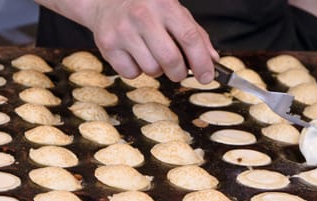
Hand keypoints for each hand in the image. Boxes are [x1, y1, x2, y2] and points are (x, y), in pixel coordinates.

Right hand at [83, 0, 218, 82]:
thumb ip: (194, 34)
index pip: (189, 37)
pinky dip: (136, 71)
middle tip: (178, 71)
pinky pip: (131, 74)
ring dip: (156, 70)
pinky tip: (134, 55)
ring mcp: (123, 31)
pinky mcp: (108, 45)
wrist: (105, 1)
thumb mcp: (173, 11)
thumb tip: (211, 60)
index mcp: (164, 4)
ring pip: (151, 70)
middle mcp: (143, 16)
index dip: (201, 61)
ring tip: (151, 55)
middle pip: (170, 59)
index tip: (207, 77)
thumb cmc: (145, 7)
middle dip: (179, 72)